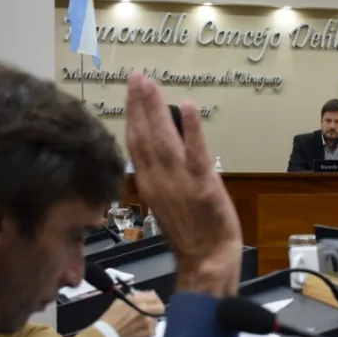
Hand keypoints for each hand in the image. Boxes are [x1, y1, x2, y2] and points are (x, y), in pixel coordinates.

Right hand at [98, 291, 162, 336]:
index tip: (148, 299)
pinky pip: (152, 330)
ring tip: (139, 322)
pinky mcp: (148, 336)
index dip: (152, 297)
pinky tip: (137, 330)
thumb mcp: (120, 302)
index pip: (154, 297)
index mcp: (138, 303)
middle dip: (155, 307)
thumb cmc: (110, 320)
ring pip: (156, 319)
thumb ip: (134, 297)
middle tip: (149, 309)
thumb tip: (141, 296)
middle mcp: (146, 314)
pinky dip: (147, 329)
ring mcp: (149, 326)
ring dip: (150, 318)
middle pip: (160, 308)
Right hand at [125, 74, 241, 297]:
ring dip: (156, 109)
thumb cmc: (191, 233)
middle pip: (144, 136)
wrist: (207, 261)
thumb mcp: (168, 202)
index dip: (132, 115)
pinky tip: (187, 105)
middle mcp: (158, 181)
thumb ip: (162, 175)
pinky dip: (191, 128)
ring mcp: (180, 183)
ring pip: (163, 140)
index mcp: (149, 184)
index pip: (135, 144)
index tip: (130, 91)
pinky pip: (195, 153)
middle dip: (139, 103)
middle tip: (136, 75)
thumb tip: (162, 145)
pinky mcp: (203, 186)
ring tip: (150, 83)